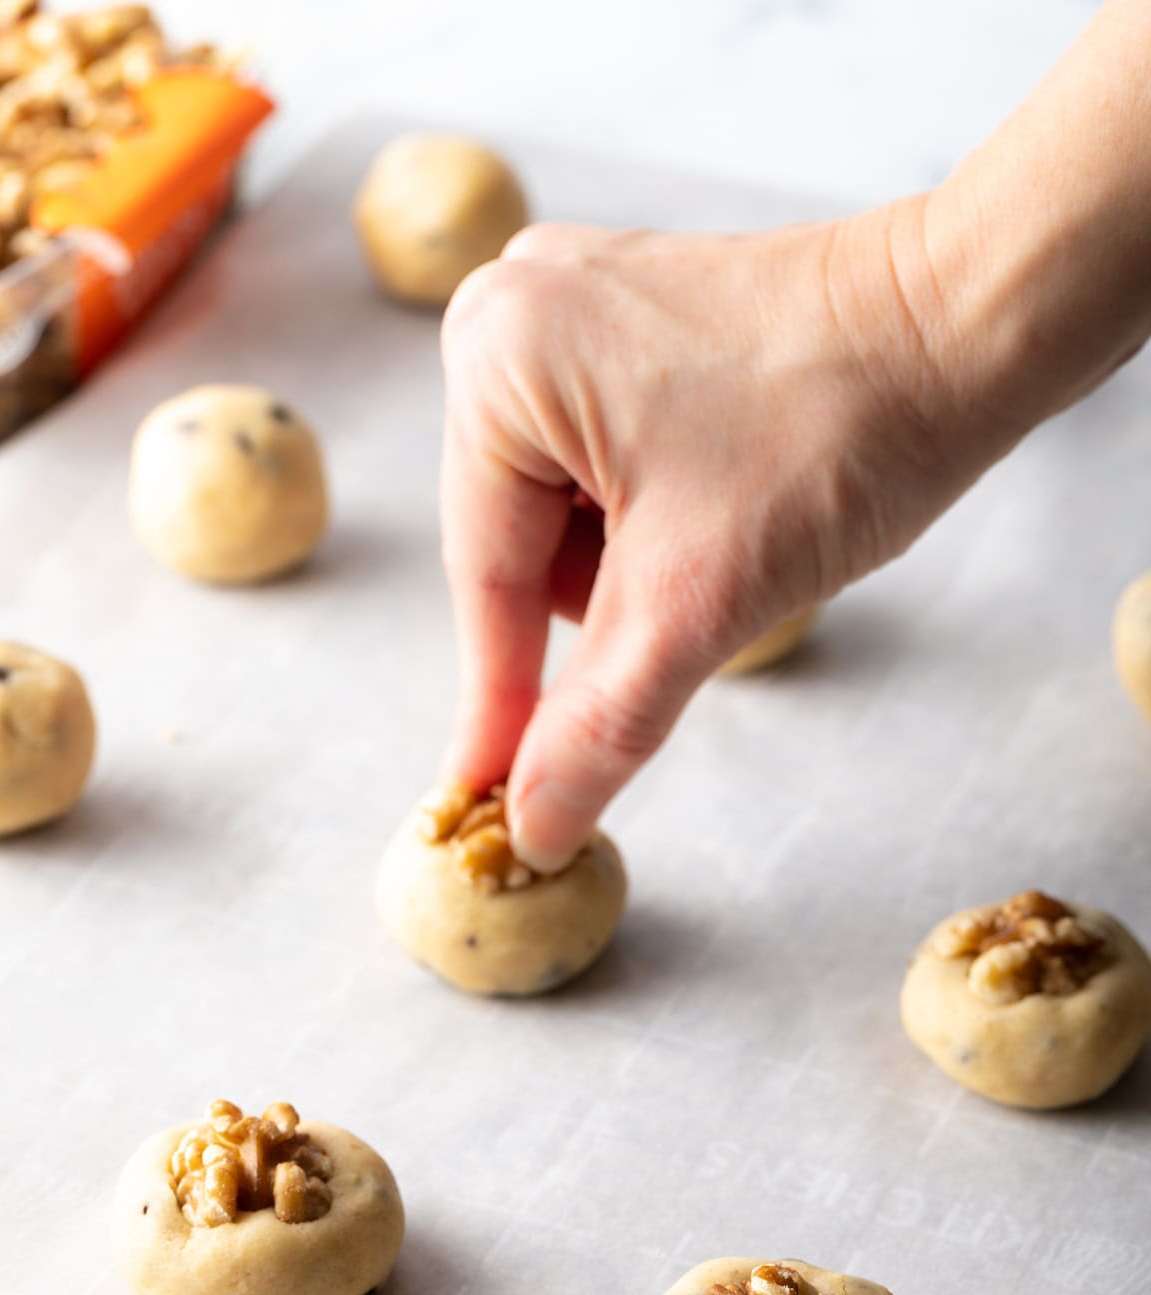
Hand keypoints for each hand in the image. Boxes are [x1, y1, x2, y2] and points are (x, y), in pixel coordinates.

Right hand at [437, 203, 1026, 871]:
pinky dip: (659, 520)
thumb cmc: (839, 427)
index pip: (485, 578)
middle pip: (521, 545)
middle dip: (606, 604)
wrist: (971, 324)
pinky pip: (607, 464)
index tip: (486, 803)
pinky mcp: (632, 321)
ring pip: (569, 515)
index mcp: (497, 358)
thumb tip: (530, 826)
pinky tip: (729, 502)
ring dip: (640, 566)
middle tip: (697, 600)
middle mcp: (513, 313)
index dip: (498, 704)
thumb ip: (597, 725)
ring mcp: (573, 306)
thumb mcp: (695, 600)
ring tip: (733, 529)